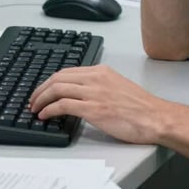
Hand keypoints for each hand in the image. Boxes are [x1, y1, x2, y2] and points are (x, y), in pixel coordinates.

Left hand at [29, 65, 168, 143]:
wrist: (155, 117)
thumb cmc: (141, 108)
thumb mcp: (118, 87)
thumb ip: (99, 86)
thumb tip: (81, 96)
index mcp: (102, 71)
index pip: (67, 72)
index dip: (50, 82)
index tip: (42, 91)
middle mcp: (96, 78)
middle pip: (58, 78)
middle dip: (40, 89)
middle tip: (33, 100)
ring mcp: (94, 93)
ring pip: (57, 89)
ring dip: (41, 99)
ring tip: (34, 108)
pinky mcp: (94, 109)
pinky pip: (63, 105)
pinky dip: (49, 109)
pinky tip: (45, 115)